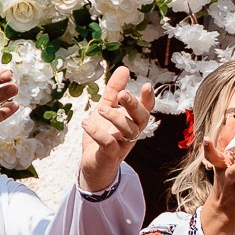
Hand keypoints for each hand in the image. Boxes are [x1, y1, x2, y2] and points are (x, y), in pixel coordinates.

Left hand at [79, 67, 155, 191]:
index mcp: (132, 121)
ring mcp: (123, 145)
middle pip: (141, 119)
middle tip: (121, 94)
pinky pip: (109, 144)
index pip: (146, 109)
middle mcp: (132, 133)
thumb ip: (114, 91)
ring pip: (129, 131)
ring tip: (100, 109)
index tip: (146, 85)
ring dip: (115, 118)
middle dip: (133, 105)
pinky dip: (98, 132)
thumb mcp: (106, 109)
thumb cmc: (102, 136)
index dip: (148, 99)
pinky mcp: (110, 156)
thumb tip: (124, 68)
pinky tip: (85, 123)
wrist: (93, 165)